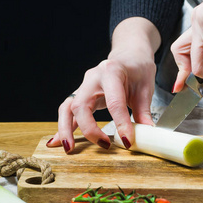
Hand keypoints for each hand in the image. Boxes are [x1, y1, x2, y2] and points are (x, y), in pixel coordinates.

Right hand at [47, 17, 160, 152]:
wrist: (129, 55)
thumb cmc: (137, 69)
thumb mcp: (146, 88)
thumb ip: (144, 111)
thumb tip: (147, 133)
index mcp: (112, 72)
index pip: (114, 101)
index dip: (120, 123)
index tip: (127, 140)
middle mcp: (93, 78)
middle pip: (81, 105)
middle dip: (90, 128)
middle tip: (105, 145)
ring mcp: (84, 86)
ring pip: (67, 108)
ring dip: (66, 129)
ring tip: (69, 148)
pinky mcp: (81, 95)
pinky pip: (68, 111)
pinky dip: (63, 127)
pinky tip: (56, 141)